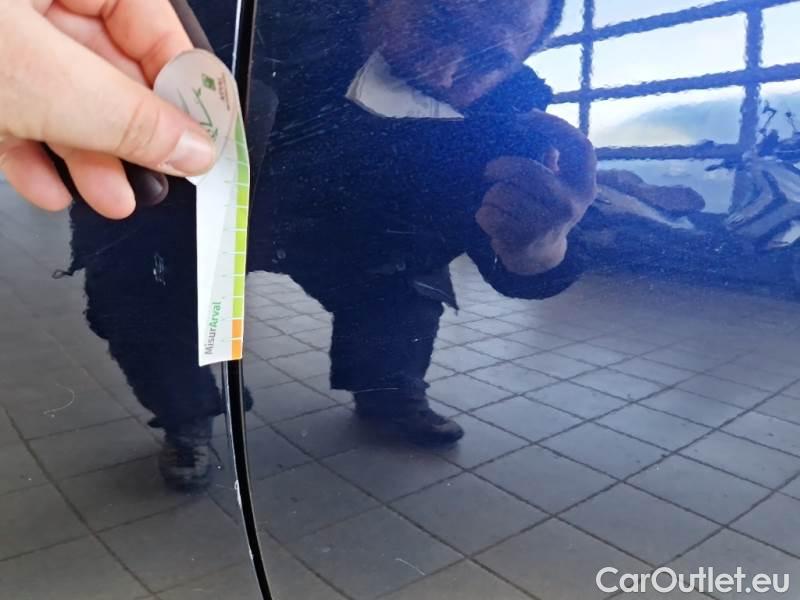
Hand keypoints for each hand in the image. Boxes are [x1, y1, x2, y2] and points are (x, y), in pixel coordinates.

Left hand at [0, 0, 215, 218]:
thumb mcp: (40, 80)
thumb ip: (126, 116)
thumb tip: (192, 147)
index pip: (147, 19)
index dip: (180, 79)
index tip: (201, 133)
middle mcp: (27, 1)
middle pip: (107, 64)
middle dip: (131, 131)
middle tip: (159, 171)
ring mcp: (0, 40)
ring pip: (61, 97)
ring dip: (89, 156)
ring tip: (111, 195)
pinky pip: (14, 114)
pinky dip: (34, 155)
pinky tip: (51, 187)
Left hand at [475, 110, 596, 274]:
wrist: (540, 255)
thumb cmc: (544, 208)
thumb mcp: (558, 184)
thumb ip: (550, 157)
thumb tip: (528, 121)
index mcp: (584, 185)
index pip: (579, 146)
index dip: (554, 126)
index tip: (528, 116)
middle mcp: (570, 204)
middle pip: (525, 171)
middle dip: (499, 167)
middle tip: (490, 170)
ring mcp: (548, 223)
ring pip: (502, 193)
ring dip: (490, 195)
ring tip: (496, 201)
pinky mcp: (523, 239)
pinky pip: (489, 214)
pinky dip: (484, 213)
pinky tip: (492, 217)